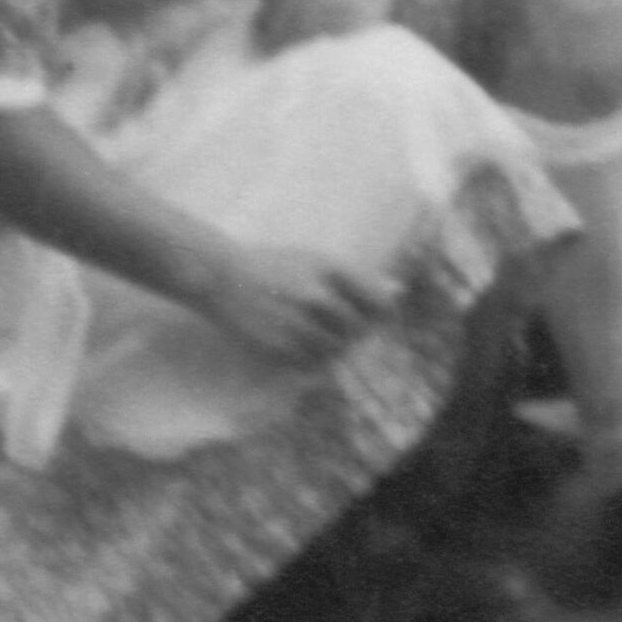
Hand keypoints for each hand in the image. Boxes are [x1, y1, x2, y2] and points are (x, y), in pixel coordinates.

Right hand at [196, 234, 393, 370]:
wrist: (221, 276)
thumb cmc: (274, 266)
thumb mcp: (317, 260)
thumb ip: (358, 278)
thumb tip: (400, 291)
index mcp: (331, 270)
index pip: (377, 301)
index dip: (381, 313)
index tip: (374, 317)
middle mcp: (318, 296)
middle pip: (358, 328)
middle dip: (356, 332)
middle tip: (342, 329)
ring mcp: (298, 322)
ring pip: (336, 348)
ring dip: (335, 347)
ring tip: (318, 334)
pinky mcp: (279, 343)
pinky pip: (311, 360)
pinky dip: (314, 358)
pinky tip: (303, 344)